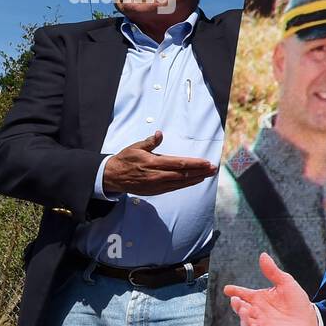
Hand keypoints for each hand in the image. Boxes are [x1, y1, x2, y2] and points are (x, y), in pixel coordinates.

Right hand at [101, 131, 216, 195]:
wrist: (113, 177)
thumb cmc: (125, 159)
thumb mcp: (136, 147)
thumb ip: (150, 142)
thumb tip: (160, 134)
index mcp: (153, 163)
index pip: (179, 164)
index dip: (194, 163)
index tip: (206, 162)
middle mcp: (157, 176)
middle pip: (183, 174)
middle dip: (200, 172)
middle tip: (213, 169)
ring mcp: (157, 185)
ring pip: (181, 183)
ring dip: (196, 179)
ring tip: (208, 175)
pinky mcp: (156, 191)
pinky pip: (174, 188)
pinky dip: (186, 184)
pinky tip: (194, 181)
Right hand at [223, 252, 318, 325]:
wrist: (311, 323)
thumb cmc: (297, 304)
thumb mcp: (286, 284)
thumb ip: (273, 271)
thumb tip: (263, 255)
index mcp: (259, 300)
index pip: (244, 294)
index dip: (235, 291)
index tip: (228, 289)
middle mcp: (257, 313)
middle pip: (242, 309)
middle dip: (237, 305)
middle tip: (236, 300)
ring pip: (247, 324)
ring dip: (244, 318)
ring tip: (245, 310)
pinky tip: (253, 325)